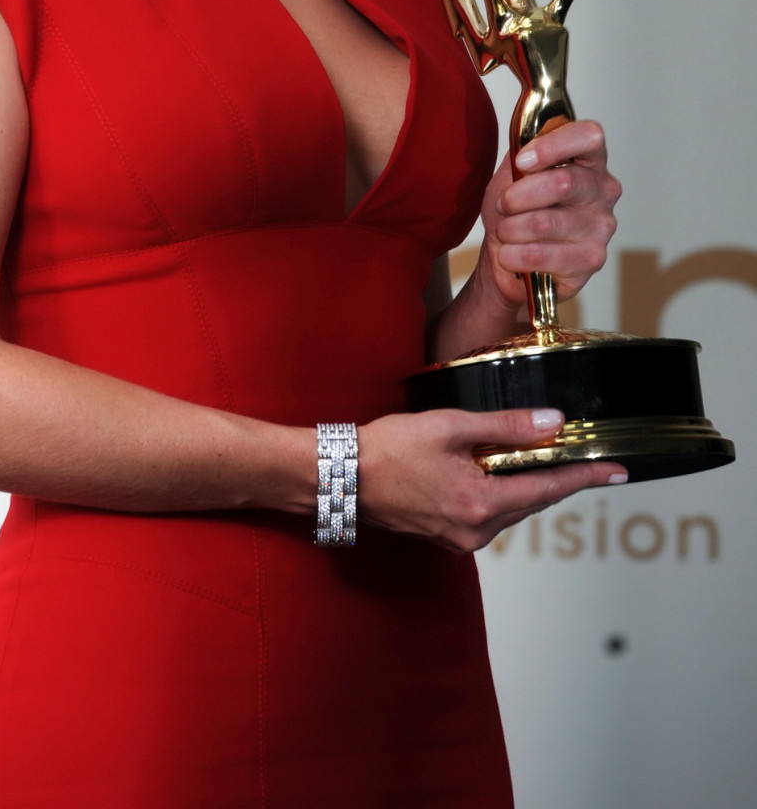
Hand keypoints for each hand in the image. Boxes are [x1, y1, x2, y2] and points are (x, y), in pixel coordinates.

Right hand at [358, 406, 625, 552]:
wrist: (342, 476)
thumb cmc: (389, 448)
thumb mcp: (451, 426)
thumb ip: (505, 425)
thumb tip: (552, 423)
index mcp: (481, 503)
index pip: (548, 489)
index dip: (586, 477)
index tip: (617, 472)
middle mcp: (476, 530)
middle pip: (531, 501)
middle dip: (556, 478)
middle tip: (582, 456)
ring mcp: (460, 537)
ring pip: (510, 508)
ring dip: (524, 483)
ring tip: (535, 456)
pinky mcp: (446, 535)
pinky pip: (487, 513)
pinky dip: (498, 491)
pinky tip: (492, 469)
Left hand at [475, 118, 620, 318]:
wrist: (509, 259)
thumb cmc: (515, 213)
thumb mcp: (511, 176)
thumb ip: (520, 155)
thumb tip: (525, 146)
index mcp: (587, 161)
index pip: (589, 137)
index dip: (553, 146)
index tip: (522, 161)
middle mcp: (603, 191)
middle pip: (562, 183)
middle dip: (517, 196)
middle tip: (503, 205)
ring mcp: (601, 227)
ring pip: (543, 223)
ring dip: (510, 229)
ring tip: (507, 233)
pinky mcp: (591, 260)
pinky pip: (539, 254)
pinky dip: (512, 255)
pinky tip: (512, 255)